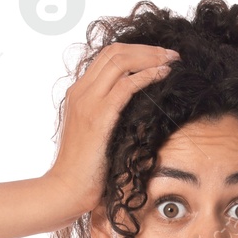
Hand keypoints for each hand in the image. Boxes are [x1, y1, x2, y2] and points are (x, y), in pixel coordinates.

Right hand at [47, 43, 179, 216]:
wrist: (66, 189)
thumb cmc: (85, 171)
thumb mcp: (96, 136)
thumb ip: (108, 117)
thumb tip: (135, 112)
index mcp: (78, 94)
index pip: (107, 57)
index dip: (136, 51)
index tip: (159, 56)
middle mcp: (80, 92)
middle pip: (115, 52)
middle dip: (146, 49)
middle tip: (171, 54)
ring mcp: (87, 102)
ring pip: (120, 61)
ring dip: (150, 57)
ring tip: (171, 60)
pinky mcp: (98, 117)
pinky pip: (126, 86)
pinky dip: (147, 75)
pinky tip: (163, 75)